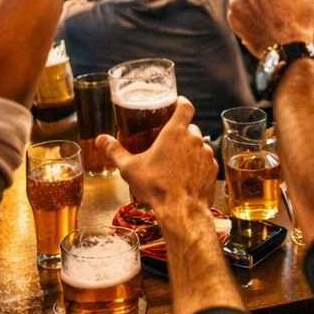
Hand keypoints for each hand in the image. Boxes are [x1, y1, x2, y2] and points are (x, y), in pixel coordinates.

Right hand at [98, 97, 215, 216]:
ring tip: (176, 162)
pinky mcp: (213, 169)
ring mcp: (206, 154)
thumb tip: (101, 139)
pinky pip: (206, 160)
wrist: (181, 211)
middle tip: (168, 142)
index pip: (185, 106)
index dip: (181, 102)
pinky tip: (186, 175)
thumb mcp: (130, 168)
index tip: (176, 103)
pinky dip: (198, 164)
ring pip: (199, 144)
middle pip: (190, 127)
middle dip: (181, 132)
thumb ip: (115, 151)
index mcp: (175, 132)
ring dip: (190, 149)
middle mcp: (194, 139)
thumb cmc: (156, 187)